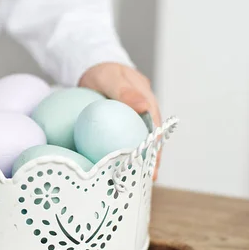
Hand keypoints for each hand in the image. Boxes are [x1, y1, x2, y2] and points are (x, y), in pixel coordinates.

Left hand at [79, 62, 161, 179]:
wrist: (93, 68)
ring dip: (136, 161)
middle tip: (143, 181)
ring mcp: (131, 121)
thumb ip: (125, 91)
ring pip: (136, 144)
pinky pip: (121, 142)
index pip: (155, 131)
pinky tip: (114, 169)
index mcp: (147, 104)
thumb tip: (144, 106)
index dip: (155, 150)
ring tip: (132, 181)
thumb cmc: (104, 71)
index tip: (152, 166)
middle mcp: (142, 115)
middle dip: (148, 162)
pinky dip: (120, 155)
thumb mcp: (112, 78)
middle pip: (149, 142)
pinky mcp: (119, 126)